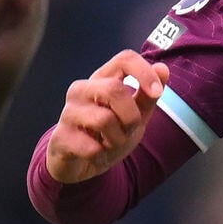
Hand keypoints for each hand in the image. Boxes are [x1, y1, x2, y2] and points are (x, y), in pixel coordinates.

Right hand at [38, 51, 171, 184]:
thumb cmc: (108, 134)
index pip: (124, 59)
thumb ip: (148, 96)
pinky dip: (101, 155)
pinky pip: (91, 147)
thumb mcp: (134, 116)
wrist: (80, 164)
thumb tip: (163, 68)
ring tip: (110, 144)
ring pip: (103, 119)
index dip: (144, 72)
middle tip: (128, 130)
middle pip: (113, 89)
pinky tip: (95, 155)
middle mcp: (81, 90)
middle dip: (131, 116)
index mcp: (102, 80)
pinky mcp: (60, 137)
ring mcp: (68, 112)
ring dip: (117, 139)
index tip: (156, 92)